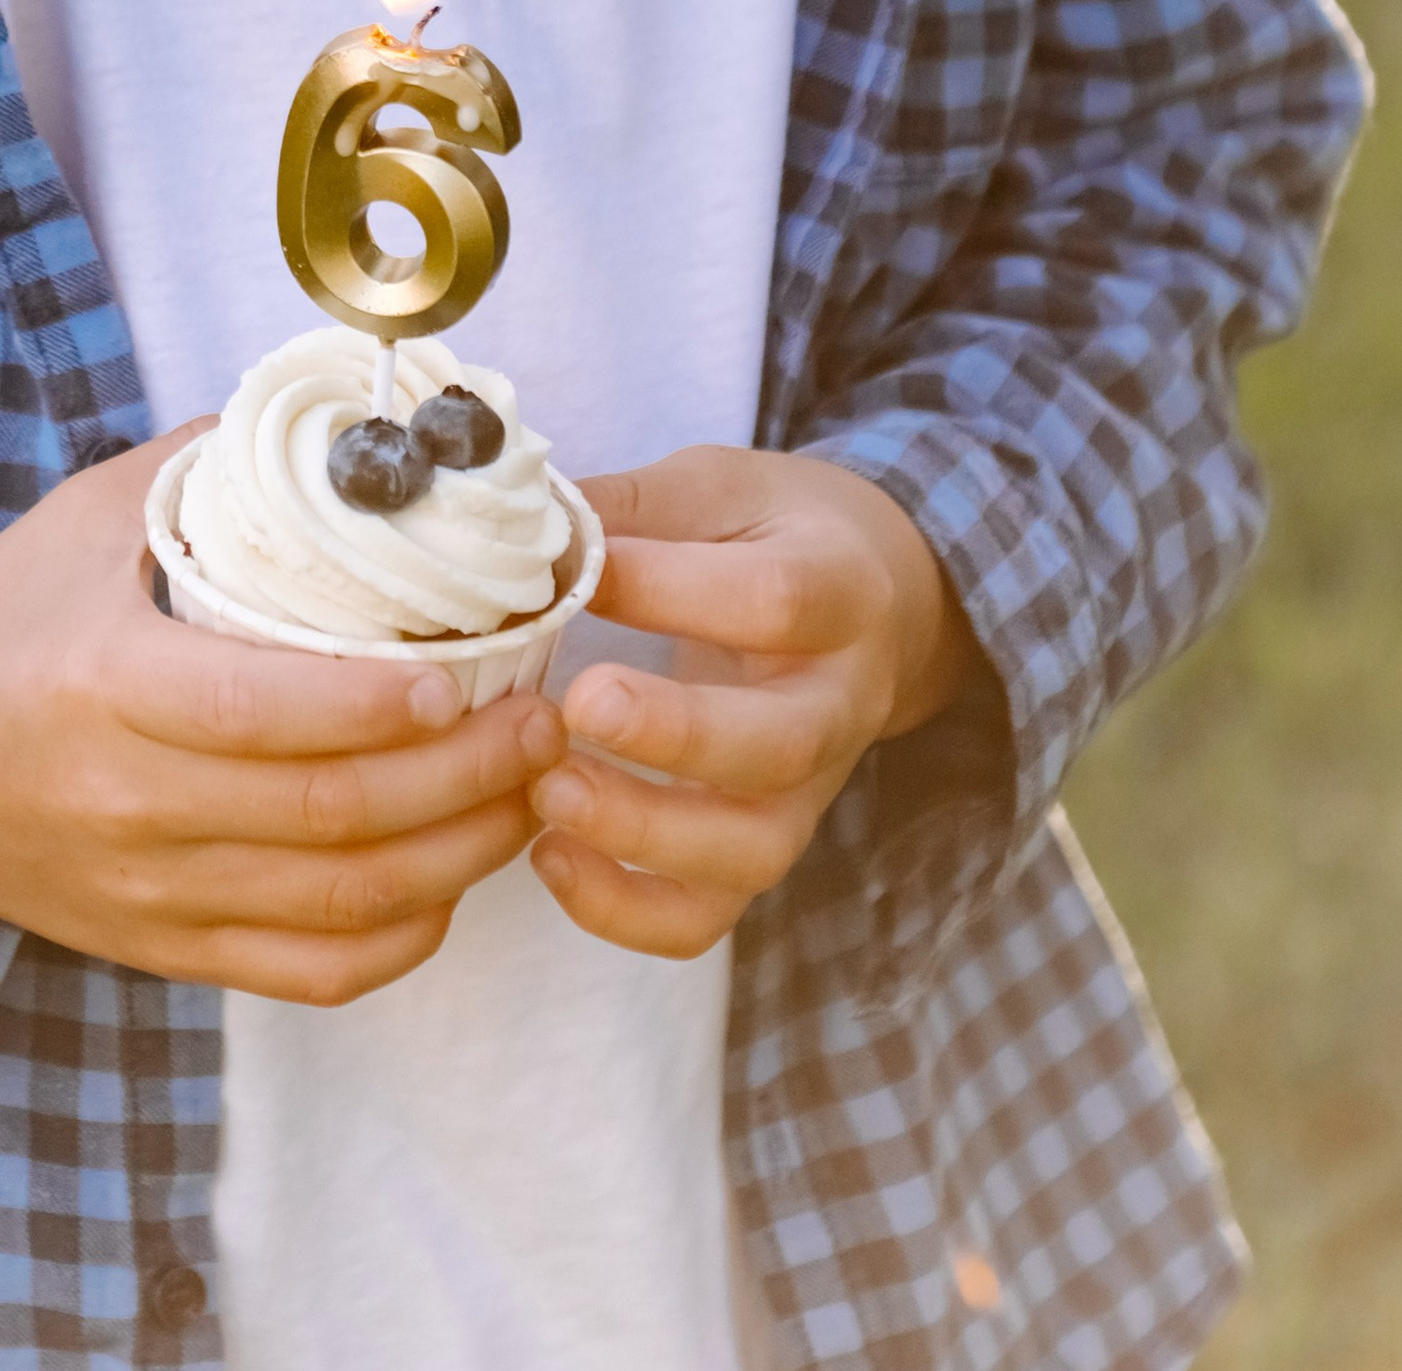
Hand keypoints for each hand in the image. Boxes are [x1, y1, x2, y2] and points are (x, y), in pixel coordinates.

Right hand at [0, 428, 565, 1004]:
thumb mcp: (85, 518)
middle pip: (332, 815)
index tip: (474, 671)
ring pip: (340, 902)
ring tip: (530, 787)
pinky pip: (309, 971)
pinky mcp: (163, 950)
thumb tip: (346, 425)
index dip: (384, 706)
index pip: (266, 712)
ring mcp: (150, 894)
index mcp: (108, 688)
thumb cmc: (0, 621)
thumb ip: (210, 467)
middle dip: (467, 775)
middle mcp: (131, 806)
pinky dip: (401, 938)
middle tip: (546, 719)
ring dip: (460, 853)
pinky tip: (453, 878)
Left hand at [528, 445, 982, 958]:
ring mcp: (808, 790)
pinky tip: (550, 857)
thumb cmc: (772, 532)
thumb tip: (522, 519)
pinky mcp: (766, 843)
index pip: (774, 601)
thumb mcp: (718, 489)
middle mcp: (837, 704)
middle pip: (778, 745)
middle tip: (576, 707)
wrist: (878, 601)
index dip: (670, 591)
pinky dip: (630, 910)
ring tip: (547, 791)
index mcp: (837, 591)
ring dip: (643, 834)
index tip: (575, 575)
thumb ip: (631, 507)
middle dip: (674, 736)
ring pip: (751, 848)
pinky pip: (712, 913)